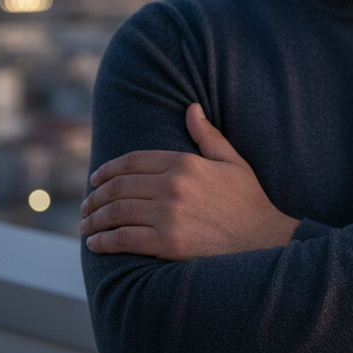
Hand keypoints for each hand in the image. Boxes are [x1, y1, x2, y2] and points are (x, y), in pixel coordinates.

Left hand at [81, 104, 299, 259]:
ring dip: (94, 219)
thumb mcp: (233, 162)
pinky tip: (96, 244)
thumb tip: (191, 108)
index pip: (133, 162)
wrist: (266, 240)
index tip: (95, 179)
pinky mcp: (167, 243)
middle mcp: (172, 186)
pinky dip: (104, 241)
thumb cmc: (249, 201)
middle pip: (118, 187)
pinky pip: (124, 239)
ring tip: (86, 225)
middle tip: (86, 205)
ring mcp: (168, 215)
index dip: (108, 170)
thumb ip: (208, 136)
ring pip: (116, 212)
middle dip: (95, 196)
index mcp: (184, 163)